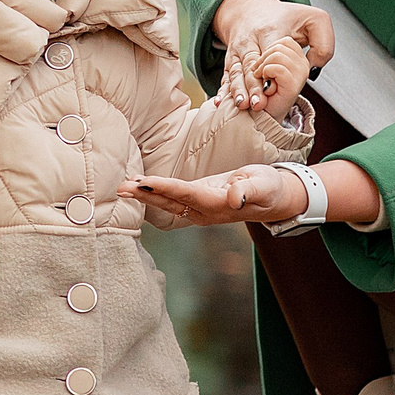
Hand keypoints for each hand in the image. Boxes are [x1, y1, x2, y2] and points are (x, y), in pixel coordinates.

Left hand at [121, 164, 302, 227]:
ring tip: (123, 187)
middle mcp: (205, 211)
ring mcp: (200, 210)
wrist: (274, 198)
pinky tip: (140, 187)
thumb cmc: (269, 188)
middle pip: (170, 202)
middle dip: (145, 195)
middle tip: (120, 188)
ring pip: (168, 203)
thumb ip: (249, 191)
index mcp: (218, 204)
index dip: (164, 188)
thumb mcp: (264, 185)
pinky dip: (154, 194)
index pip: (186, 194)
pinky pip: (172, 200)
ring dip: (145, 196)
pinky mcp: (198, 203)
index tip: (144, 183)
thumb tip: (234, 198)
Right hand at [212, 0, 335, 115]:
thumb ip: (323, 44)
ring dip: (237, 90)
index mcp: (271, 31)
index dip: (270, 70)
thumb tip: (314, 69)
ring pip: (235, 72)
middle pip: (250, 65)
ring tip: (242, 106)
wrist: (252, 8)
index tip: (272, 89)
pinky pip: (226, 76)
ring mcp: (237, 50)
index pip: (271, 53)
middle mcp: (250, 40)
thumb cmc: (288, 18)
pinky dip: (223, 90)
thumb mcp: (314, 21)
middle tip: (257, 104)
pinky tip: (221, 103)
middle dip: (252, 86)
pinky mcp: (230, 59)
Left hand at [246, 36, 311, 116]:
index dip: (269, 50)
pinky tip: (266, 84)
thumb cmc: (262, 88)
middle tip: (262, 74)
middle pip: (281, 44)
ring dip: (263, 67)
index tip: (265, 66)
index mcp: (299, 57)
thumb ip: (273, 51)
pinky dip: (266, 74)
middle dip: (264, 57)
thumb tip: (275, 43)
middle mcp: (303, 65)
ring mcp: (301, 74)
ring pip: (278, 54)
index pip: (285, 41)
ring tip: (264, 79)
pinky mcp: (293, 84)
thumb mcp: (266, 63)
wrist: (260, 113)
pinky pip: (277, 68)